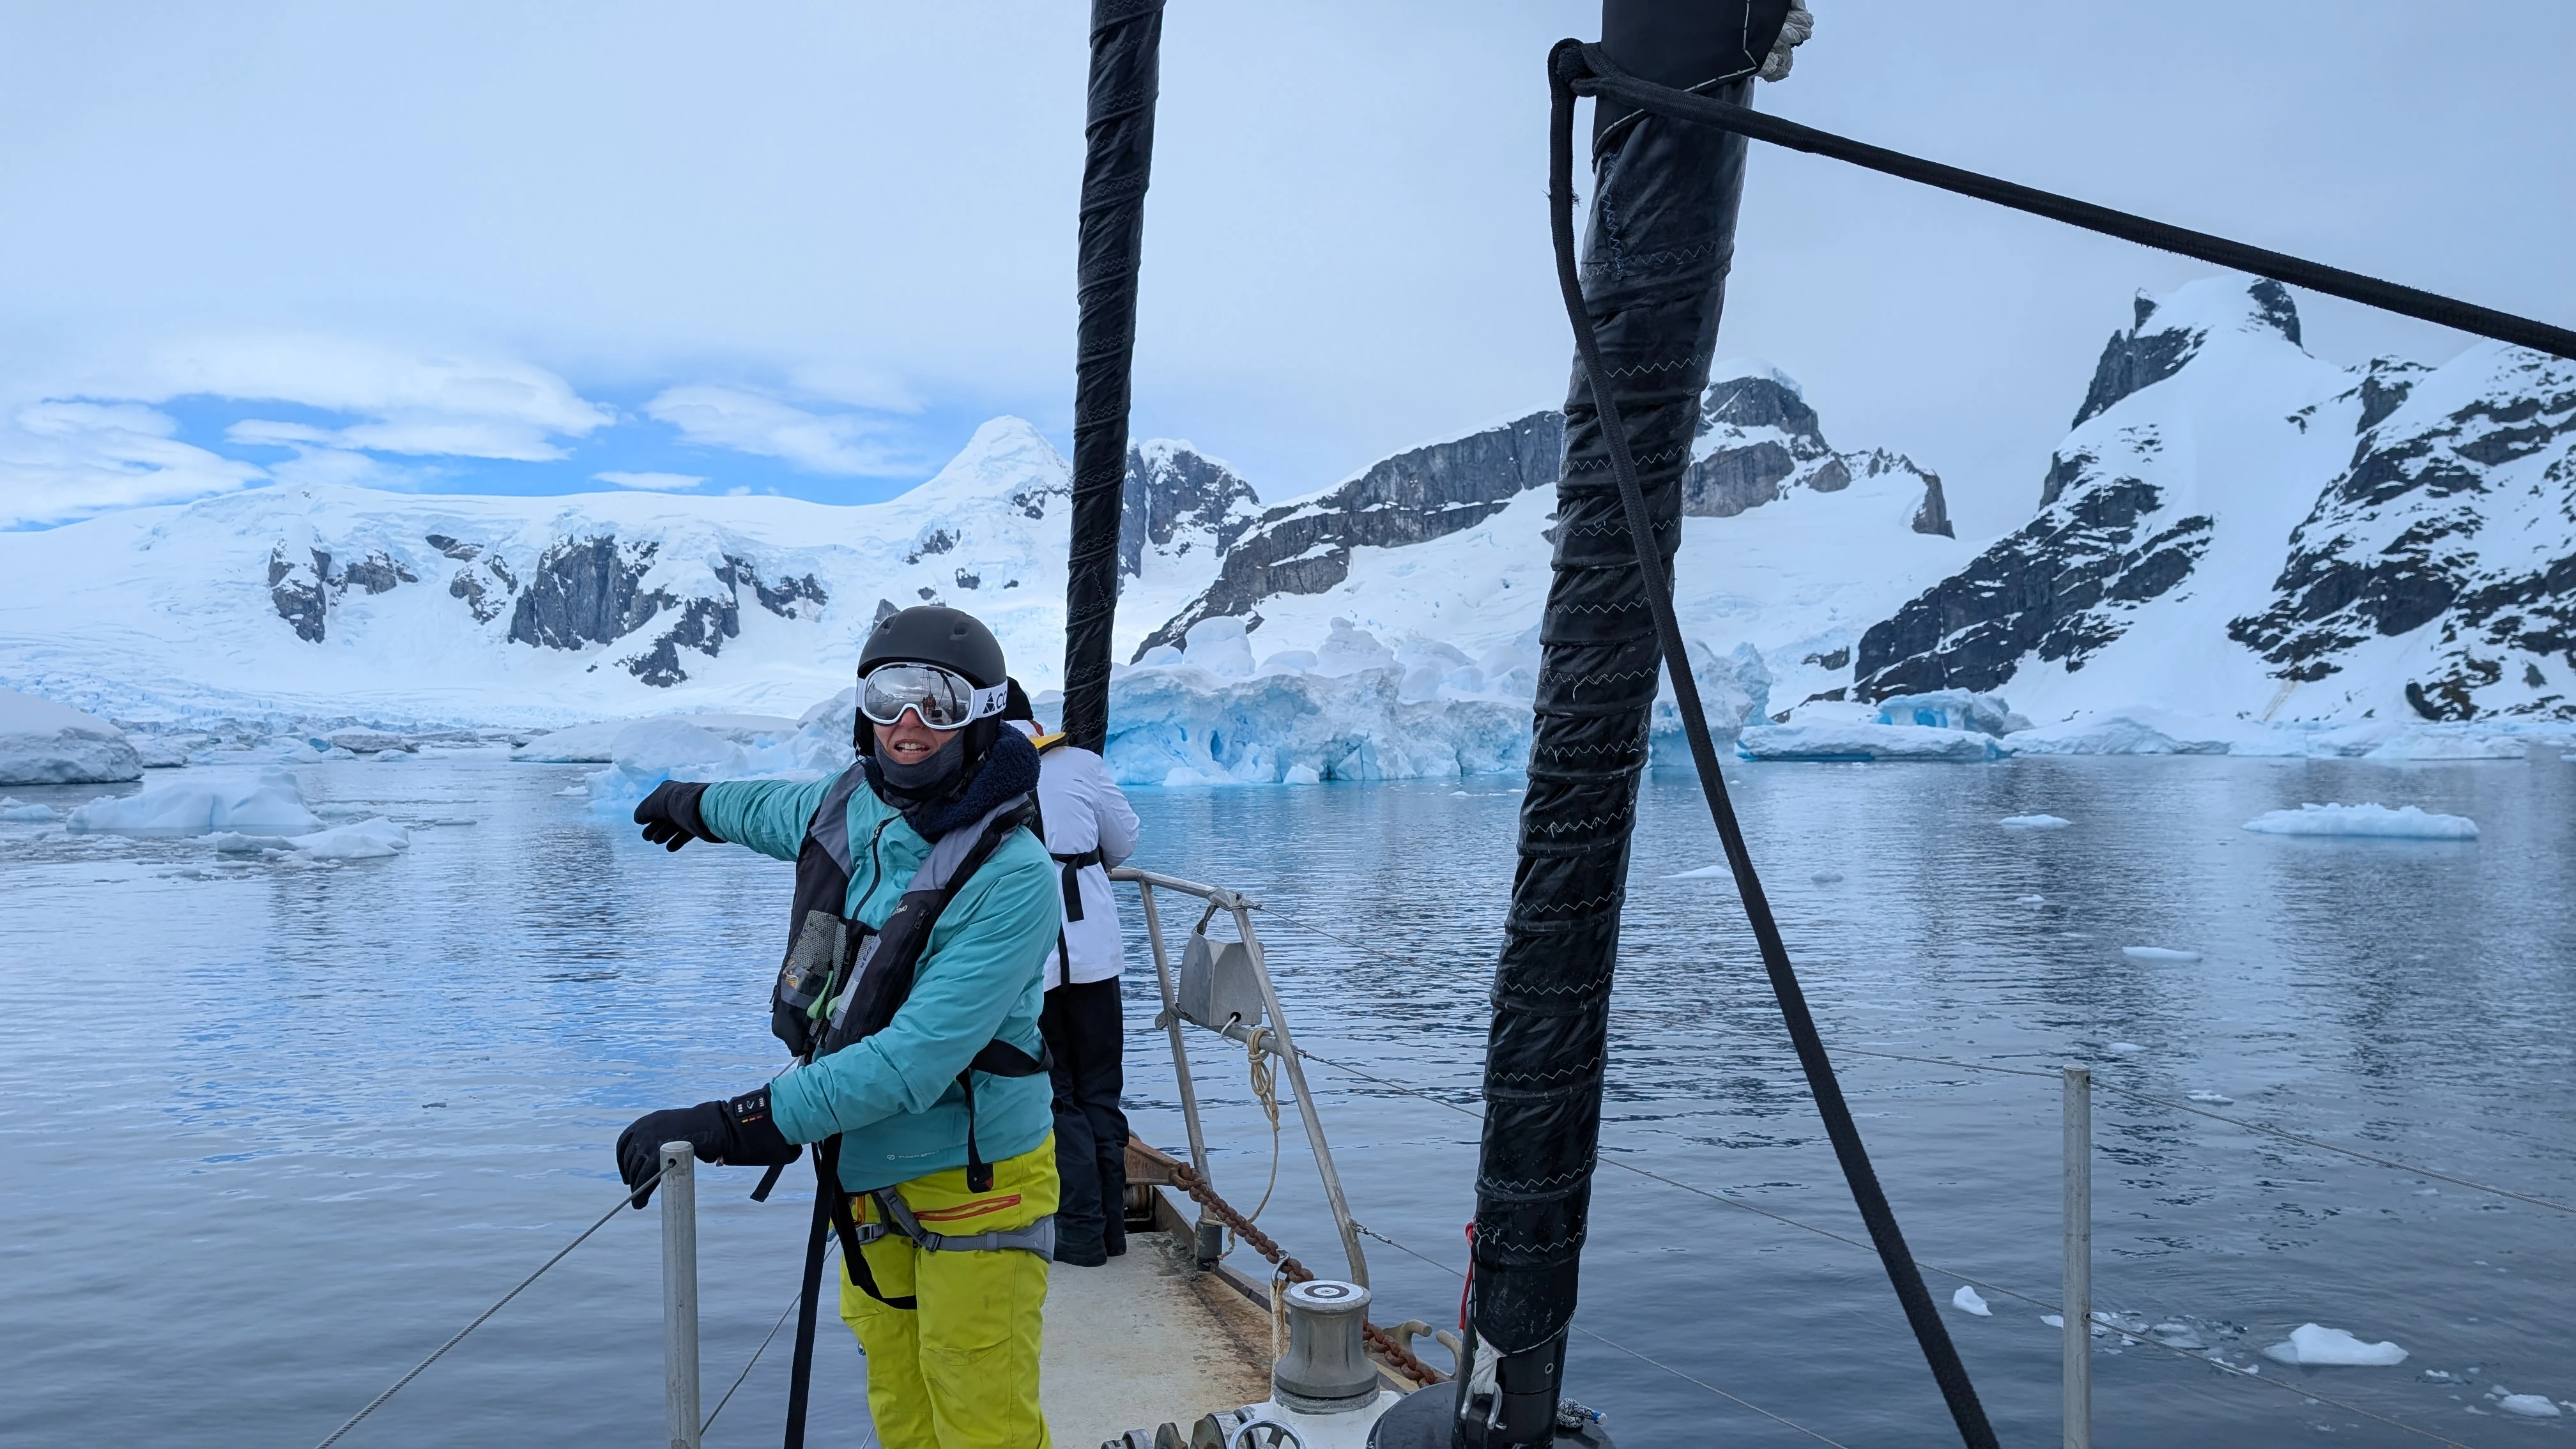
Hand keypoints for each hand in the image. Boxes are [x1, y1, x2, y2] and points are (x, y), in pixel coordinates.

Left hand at [616, 1087, 799, 1206]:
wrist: (716, 1124)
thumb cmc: (701, 1128)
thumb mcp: (675, 1127)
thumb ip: (663, 1139)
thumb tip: (658, 1159)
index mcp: (647, 1121)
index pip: (624, 1142)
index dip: (622, 1161)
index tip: (627, 1175)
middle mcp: (645, 1128)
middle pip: (630, 1158)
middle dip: (631, 1177)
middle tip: (635, 1191)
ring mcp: (651, 1139)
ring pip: (636, 1169)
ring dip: (635, 1188)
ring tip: (638, 1202)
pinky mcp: (659, 1153)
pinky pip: (644, 1177)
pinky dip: (640, 1192)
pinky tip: (640, 1202)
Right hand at [634, 781, 715, 851]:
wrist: (701, 809)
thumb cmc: (674, 803)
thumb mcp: (653, 805)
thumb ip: (643, 811)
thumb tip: (638, 818)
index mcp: (667, 791)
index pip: (653, 804)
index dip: (646, 814)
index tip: (641, 822)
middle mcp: (678, 801)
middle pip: (662, 817)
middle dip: (653, 827)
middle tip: (647, 837)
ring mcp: (687, 814)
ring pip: (672, 826)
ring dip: (663, 834)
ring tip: (657, 840)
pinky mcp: (696, 826)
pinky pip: (684, 834)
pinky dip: (676, 841)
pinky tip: (670, 847)